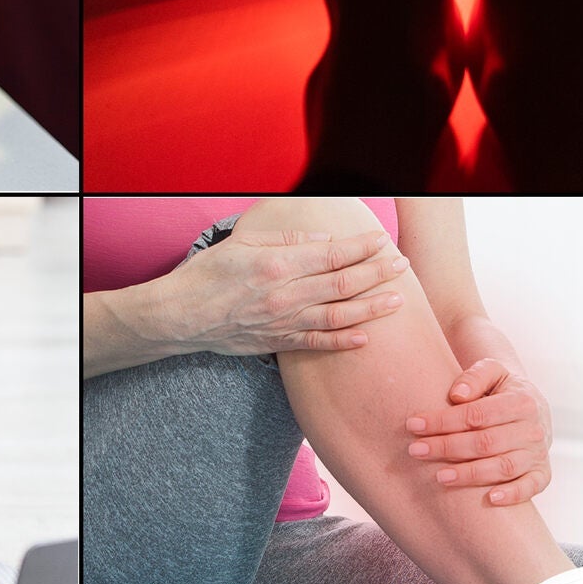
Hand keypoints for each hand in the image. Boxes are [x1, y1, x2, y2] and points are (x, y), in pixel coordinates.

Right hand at [150, 225, 407, 357]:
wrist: (181, 315)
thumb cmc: (208, 274)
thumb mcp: (242, 242)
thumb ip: (286, 238)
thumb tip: (324, 238)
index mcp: (278, 263)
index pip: (332, 254)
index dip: (362, 248)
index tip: (383, 241)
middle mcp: (285, 294)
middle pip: (343, 283)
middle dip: (377, 273)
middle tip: (402, 265)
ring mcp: (283, 321)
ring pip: (338, 315)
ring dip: (371, 307)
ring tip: (397, 300)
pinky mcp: (276, 343)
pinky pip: (317, 344)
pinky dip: (342, 342)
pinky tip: (365, 338)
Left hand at [404, 357, 552, 504]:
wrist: (529, 405)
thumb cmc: (501, 388)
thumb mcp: (492, 371)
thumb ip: (475, 376)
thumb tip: (456, 395)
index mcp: (522, 402)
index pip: (477, 414)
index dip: (444, 421)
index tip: (414, 425)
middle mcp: (533, 429)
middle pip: (486, 443)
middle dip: (447, 447)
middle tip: (415, 451)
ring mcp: (538, 453)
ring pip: (504, 467)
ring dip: (470, 474)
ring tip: (439, 477)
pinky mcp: (542, 473)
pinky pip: (532, 487)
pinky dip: (514, 495)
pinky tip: (490, 499)